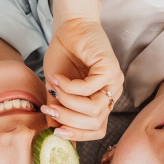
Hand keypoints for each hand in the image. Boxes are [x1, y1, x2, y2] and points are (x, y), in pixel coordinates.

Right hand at [42, 17, 122, 141]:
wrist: (69, 28)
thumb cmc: (64, 56)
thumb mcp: (57, 90)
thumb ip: (58, 109)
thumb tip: (53, 134)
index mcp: (101, 101)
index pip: (98, 130)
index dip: (78, 135)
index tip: (57, 133)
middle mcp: (111, 94)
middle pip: (95, 123)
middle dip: (68, 120)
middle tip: (49, 110)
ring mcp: (114, 83)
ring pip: (93, 109)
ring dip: (68, 102)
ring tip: (53, 89)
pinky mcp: (111, 69)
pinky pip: (89, 88)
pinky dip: (69, 86)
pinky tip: (57, 78)